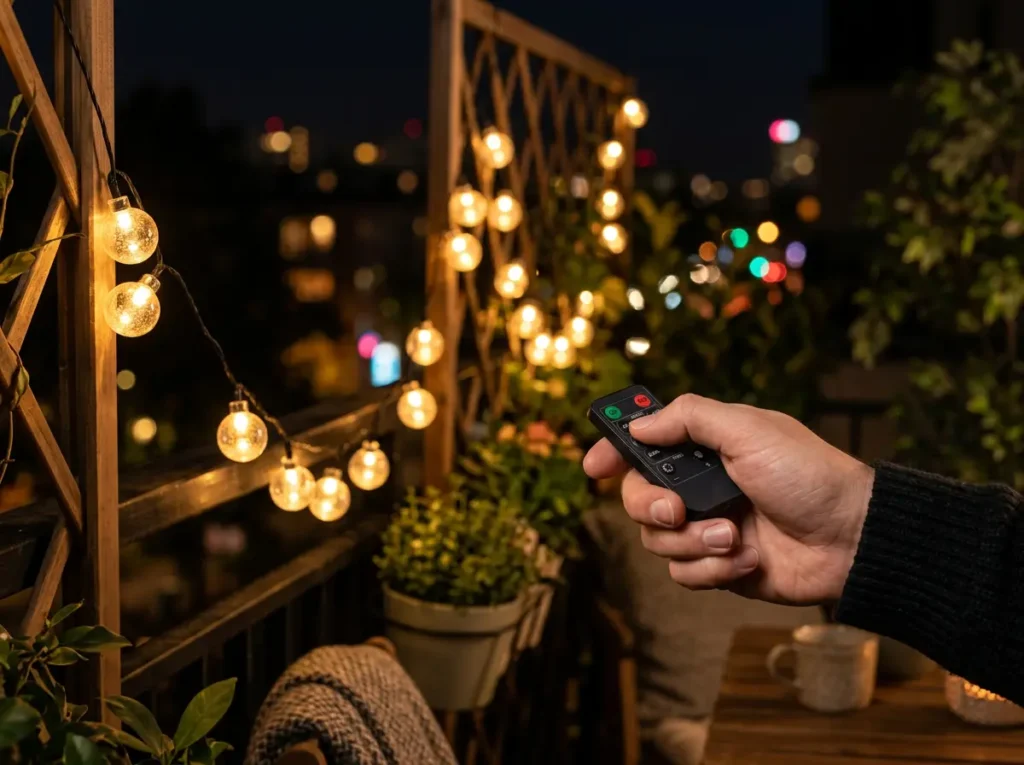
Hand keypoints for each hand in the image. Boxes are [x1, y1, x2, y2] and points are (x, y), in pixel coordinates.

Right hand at [583, 394, 873, 604]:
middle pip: (637, 499)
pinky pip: (684, 575)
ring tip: (734, 536)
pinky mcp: (719, 568)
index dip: (613, 453)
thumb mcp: (749, 430)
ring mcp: (707, 529)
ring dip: (693, 541)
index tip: (595, 465)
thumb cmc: (807, 475)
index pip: (644, 445)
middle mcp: (700, 488)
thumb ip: (690, 419)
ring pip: (657, 541)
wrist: (850, 538)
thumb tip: (640, 423)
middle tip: (679, 510)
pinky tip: (748, 558)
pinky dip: (713, 569)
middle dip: (652, 506)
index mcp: (705, 449)